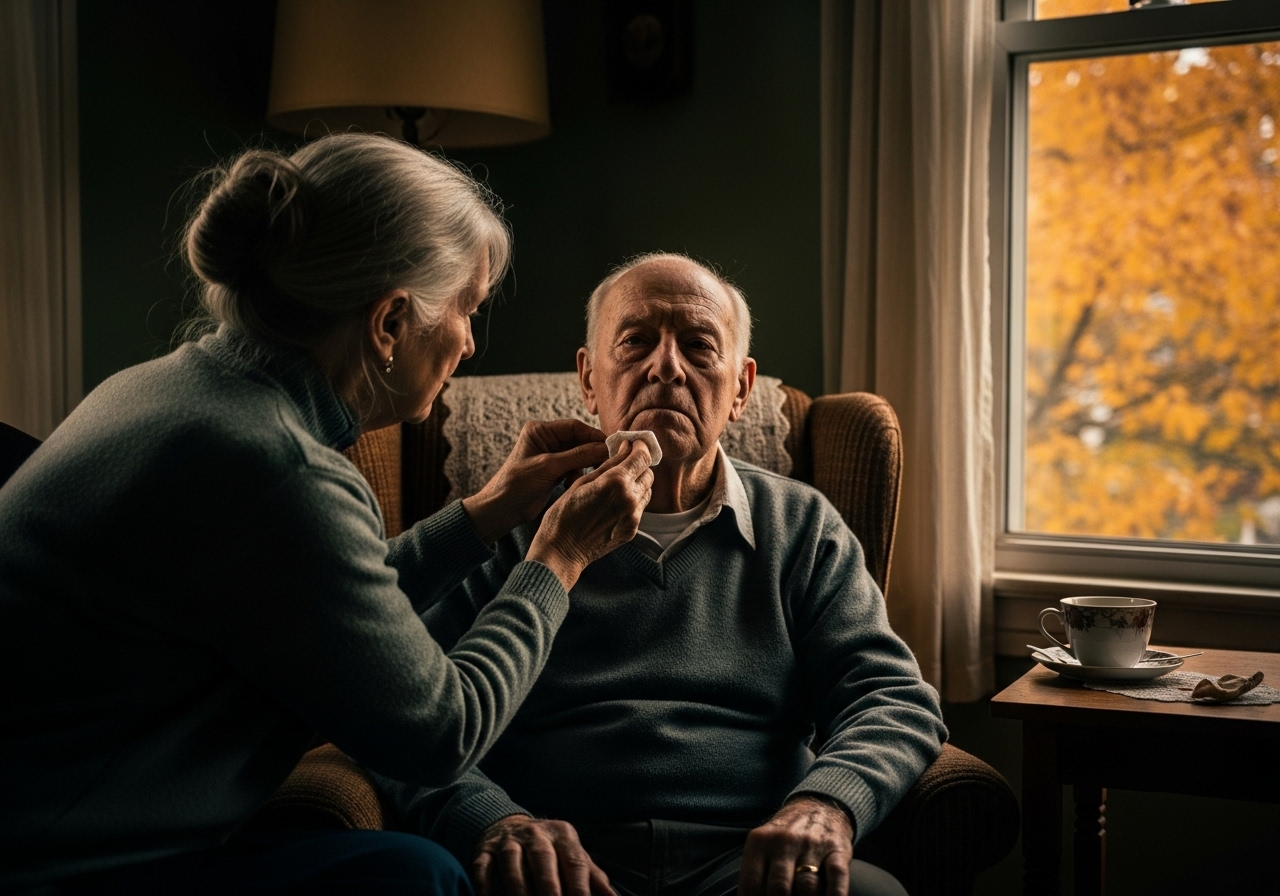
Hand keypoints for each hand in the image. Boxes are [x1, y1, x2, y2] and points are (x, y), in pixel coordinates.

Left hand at [462, 419, 609, 544]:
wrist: (502, 509)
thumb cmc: (517, 484)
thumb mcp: (548, 467)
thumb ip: (578, 456)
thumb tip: (605, 448)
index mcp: (540, 431)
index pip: (574, 427)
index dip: (593, 435)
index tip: (611, 445)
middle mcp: (547, 440)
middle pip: (579, 441)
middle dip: (592, 452)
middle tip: (608, 462)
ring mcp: (551, 456)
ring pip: (580, 455)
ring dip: (584, 466)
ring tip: (585, 477)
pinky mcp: (555, 471)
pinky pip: (575, 468)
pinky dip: (578, 475)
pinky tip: (571, 485)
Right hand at [473, 814, 611, 895]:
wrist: (508, 826)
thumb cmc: (549, 849)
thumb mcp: (572, 854)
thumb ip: (592, 877)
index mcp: (564, 835)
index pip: (574, 862)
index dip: (579, 887)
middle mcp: (536, 834)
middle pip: (544, 860)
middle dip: (549, 888)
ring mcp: (509, 840)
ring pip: (513, 863)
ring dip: (518, 889)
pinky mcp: (485, 849)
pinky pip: (483, 866)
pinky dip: (484, 884)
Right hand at [527, 438, 652, 589]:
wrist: (562, 551)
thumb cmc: (564, 514)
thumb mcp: (582, 482)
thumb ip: (609, 464)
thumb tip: (626, 447)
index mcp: (616, 483)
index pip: (643, 457)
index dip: (640, 447)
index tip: (633, 444)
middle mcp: (630, 499)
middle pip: (648, 473)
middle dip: (638, 465)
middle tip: (623, 463)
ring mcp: (633, 517)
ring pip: (647, 491)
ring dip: (636, 483)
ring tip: (616, 485)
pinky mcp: (632, 530)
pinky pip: (640, 508)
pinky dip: (632, 500)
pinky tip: (613, 503)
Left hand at [739, 796, 855, 895]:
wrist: (819, 806)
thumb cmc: (785, 837)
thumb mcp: (763, 845)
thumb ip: (755, 874)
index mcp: (760, 841)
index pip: (752, 884)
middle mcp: (785, 841)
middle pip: (779, 888)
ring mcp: (812, 845)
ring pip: (807, 888)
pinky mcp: (837, 849)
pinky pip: (836, 878)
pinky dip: (834, 895)